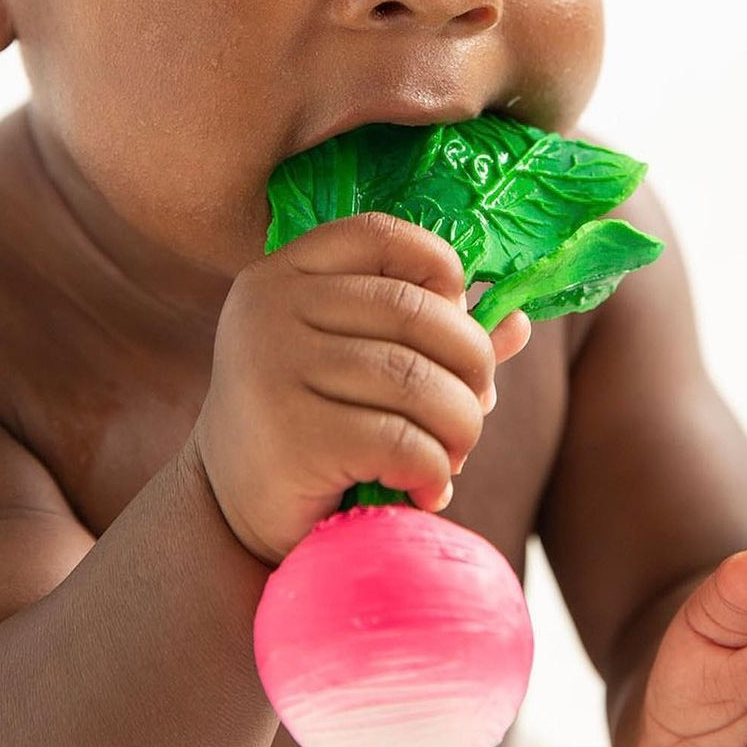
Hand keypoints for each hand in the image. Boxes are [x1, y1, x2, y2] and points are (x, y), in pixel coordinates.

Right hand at [190, 211, 530, 566]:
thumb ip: (427, 337)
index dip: (442, 271)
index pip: (382, 236)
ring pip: (419, 381)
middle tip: (472, 411)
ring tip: (452, 457)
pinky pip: (403, 442)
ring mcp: (274, 368)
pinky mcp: (291, 435)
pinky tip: (422, 490)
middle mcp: (271, 309)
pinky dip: (433, 471)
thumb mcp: (357, 365)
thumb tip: (517, 322)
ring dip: (460, 428)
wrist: (229, 510)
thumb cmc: (308, 425)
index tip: (457, 323)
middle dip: (472, 368)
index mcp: (285, 274)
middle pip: (418, 313)